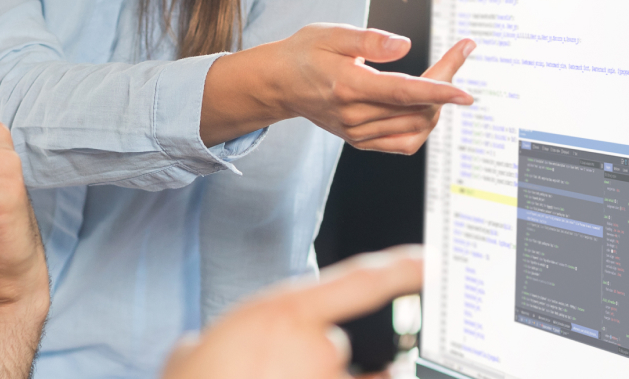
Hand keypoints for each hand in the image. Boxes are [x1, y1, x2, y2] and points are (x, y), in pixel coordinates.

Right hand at [160, 246, 424, 378]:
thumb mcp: (198, 346)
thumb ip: (238, 333)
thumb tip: (239, 343)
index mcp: (283, 312)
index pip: (360, 281)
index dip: (401, 269)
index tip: (430, 261)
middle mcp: (317, 345)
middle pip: (333, 342)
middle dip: (305, 360)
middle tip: (262, 372)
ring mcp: (329, 378)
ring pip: (337, 376)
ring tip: (265, 377)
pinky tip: (289, 377)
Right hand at [203, 24, 474, 152]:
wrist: (279, 83)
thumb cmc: (305, 53)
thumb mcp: (331, 33)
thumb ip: (370, 40)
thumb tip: (405, 46)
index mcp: (348, 87)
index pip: (403, 93)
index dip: (438, 92)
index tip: (466, 92)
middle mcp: (354, 116)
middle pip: (416, 108)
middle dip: (445, 84)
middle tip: (457, 54)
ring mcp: (357, 133)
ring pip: (415, 128)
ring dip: (436, 105)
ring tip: (442, 79)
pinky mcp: (360, 141)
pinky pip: (403, 143)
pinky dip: (421, 126)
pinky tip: (425, 105)